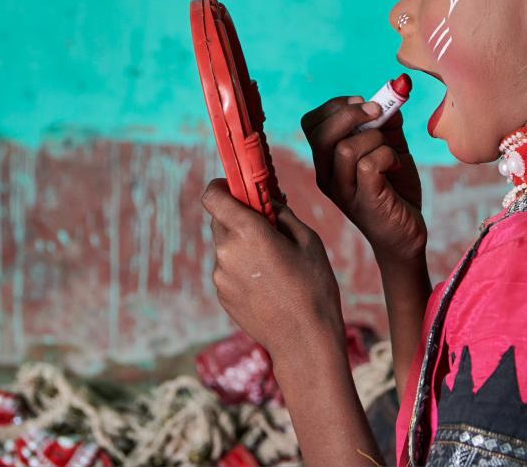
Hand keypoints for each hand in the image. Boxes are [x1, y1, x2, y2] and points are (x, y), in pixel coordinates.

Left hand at [201, 179, 344, 359]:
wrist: (303, 341)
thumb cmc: (313, 287)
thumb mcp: (308, 241)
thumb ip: (282, 214)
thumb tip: (268, 201)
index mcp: (247, 232)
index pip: (213, 195)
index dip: (222, 186)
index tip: (238, 188)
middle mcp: (226, 252)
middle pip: (221, 220)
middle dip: (240, 217)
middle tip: (268, 227)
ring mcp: (220, 276)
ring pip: (225, 246)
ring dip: (242, 245)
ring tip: (274, 263)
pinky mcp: (222, 294)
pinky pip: (228, 269)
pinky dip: (242, 267)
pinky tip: (268, 283)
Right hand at [301, 96, 425, 262]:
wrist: (406, 233)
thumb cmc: (394, 188)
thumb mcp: (389, 147)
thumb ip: (385, 122)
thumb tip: (389, 97)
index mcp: (327, 159)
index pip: (311, 123)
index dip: (336, 105)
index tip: (363, 102)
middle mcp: (326, 175)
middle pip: (321, 133)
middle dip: (351, 114)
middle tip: (378, 112)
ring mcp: (342, 190)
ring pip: (345, 148)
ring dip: (375, 139)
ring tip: (389, 151)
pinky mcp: (363, 201)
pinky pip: (367, 165)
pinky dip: (387, 156)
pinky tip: (395, 166)